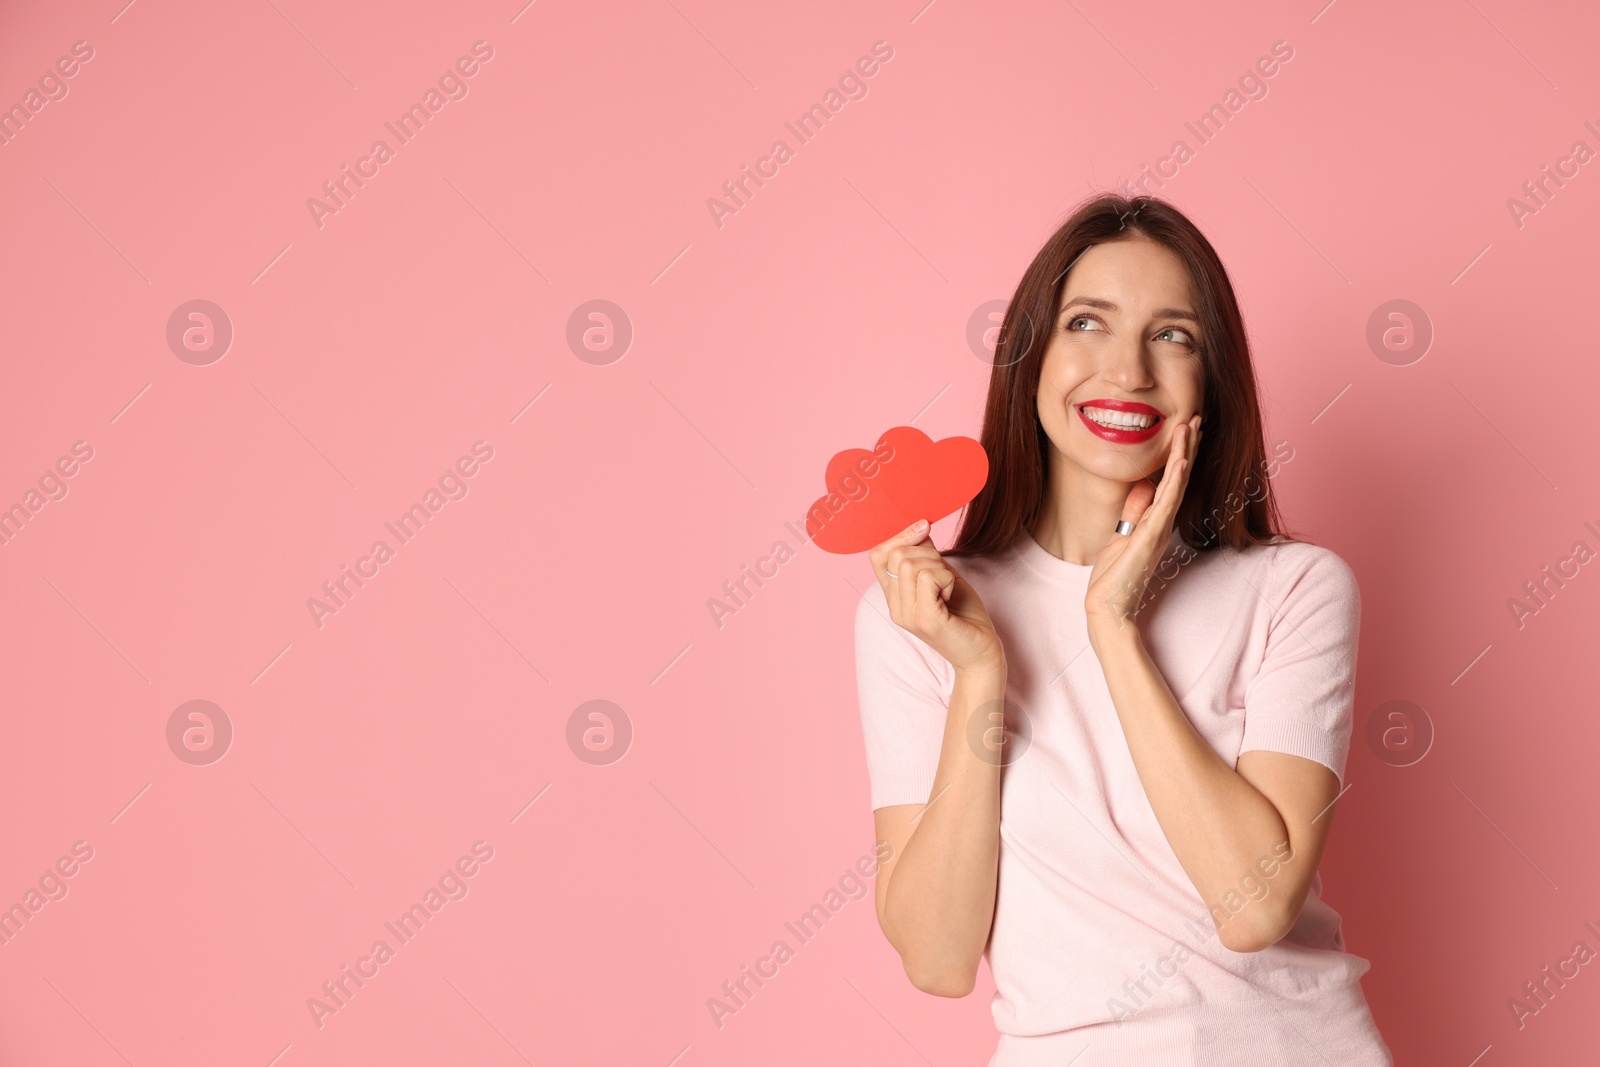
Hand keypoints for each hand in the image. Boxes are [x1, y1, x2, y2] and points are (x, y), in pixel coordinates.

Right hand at [868, 520, 1004, 674]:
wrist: (982, 653)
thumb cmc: (965, 616)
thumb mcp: (943, 576)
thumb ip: (927, 555)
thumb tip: (919, 527)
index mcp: (895, 598)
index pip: (878, 555)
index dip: (900, 535)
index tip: (924, 528)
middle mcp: (895, 608)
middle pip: (896, 554)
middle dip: (926, 552)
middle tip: (944, 574)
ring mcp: (907, 615)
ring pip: (910, 563)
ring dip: (938, 567)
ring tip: (948, 588)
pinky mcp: (924, 619)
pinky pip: (927, 577)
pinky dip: (945, 578)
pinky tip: (950, 595)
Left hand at [1085, 414, 1201, 638]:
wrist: (1107, 605)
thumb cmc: (1114, 575)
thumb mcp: (1121, 535)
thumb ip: (1134, 511)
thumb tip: (1144, 485)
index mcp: (1155, 520)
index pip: (1171, 480)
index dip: (1179, 453)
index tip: (1186, 427)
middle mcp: (1162, 522)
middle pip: (1179, 477)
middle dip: (1188, 446)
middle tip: (1197, 417)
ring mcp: (1158, 529)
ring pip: (1176, 484)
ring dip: (1184, 454)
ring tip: (1191, 427)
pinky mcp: (1150, 537)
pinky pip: (1165, 504)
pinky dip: (1174, 481)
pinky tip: (1181, 461)